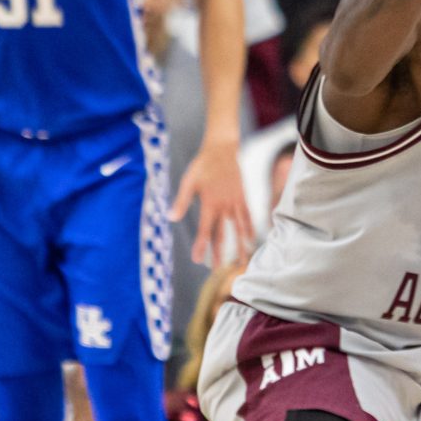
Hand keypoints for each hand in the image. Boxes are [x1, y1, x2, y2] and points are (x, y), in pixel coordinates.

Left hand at [169, 134, 253, 267]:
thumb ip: (181, 201)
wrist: (223, 150)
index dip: (201, 245)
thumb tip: (170, 218)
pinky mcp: (243, 198)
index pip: (206, 229)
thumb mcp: (189, 182)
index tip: (198, 259)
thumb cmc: (203, 165)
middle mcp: (225, 206)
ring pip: (239, 229)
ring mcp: (236, 203)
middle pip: (223, 234)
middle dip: (219, 252)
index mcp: (211, 203)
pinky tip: (250, 240)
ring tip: (241, 262)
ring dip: (240, 246)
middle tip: (217, 270)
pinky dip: (249, 229)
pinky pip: (247, 217)